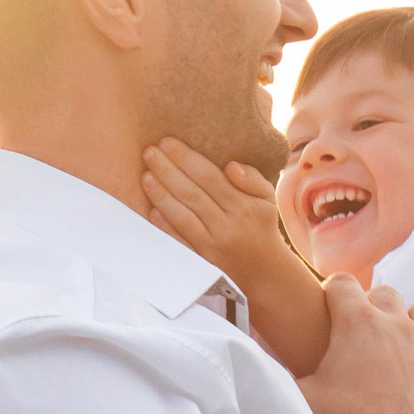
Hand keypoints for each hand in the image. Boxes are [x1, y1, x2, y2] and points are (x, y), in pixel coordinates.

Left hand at [142, 139, 295, 281]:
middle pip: (192, 193)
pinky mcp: (201, 262)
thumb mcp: (267, 200)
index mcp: (244, 207)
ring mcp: (212, 246)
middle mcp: (227, 226)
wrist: (263, 271)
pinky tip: (151, 209)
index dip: (187, 159)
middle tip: (149, 151)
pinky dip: (165, 226)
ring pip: (182, 216)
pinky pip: (179, 242)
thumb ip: (252, 179)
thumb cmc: (260, 226)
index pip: (210, 177)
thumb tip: (230, 166)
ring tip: (145, 175)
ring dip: (161, 195)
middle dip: (168, 170)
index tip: (167, 142)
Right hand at [294, 275, 413, 413]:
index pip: (342, 284)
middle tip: (360, 328)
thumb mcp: (305, 401)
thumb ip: (288, 378)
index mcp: (359, 324)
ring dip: (412, 320)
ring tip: (400, 341)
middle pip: (386, 294)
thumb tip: (269, 370)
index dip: (332, 288)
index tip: (327, 300)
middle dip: (371, 303)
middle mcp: (399, 326)